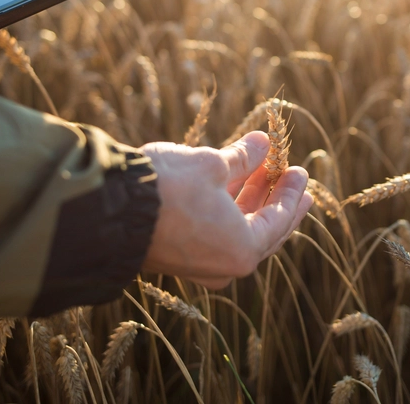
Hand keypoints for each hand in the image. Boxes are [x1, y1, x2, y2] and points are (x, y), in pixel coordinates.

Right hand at [141, 131, 312, 288]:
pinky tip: (230, 183)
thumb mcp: (212, 165)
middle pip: (263, 230)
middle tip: (292, 177)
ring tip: (261, 171)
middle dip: (275, 198)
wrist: (110, 209)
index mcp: (243, 250)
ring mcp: (200, 266)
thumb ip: (243, 157)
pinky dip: (227, 209)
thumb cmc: (168, 188)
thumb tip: (264, 143)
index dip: (291, 191)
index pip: (280, 219)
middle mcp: (225, 267)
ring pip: (236, 231)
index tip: (300, 170)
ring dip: (249, 199)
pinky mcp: (179, 257)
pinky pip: (215, 233)